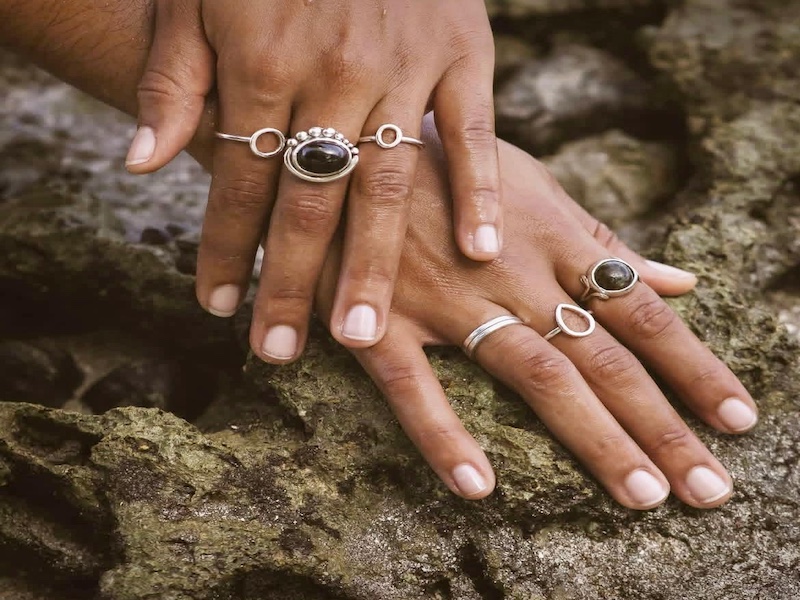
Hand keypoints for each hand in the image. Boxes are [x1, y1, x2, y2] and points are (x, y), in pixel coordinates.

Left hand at [126, 0, 499, 363]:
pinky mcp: (461, 51)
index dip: (223, 248)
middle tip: (282, 352)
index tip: (218, 308)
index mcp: (262, 61)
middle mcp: (332, 73)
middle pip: (308, 201)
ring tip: (366, 338)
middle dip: (291, 283)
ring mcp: (402, 66)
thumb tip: (144, 164)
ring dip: (373, 267)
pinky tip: (483, 252)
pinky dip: (480, 191)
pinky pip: (472, 132)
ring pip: (385, 185)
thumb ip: (173, 81)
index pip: (238, 179)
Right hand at [313, 118, 756, 507]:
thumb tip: (679, 281)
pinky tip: (479, 487)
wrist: (347, 144)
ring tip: (641, 495)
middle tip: (709, 490)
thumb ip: (602, 240)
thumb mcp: (532, 185)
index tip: (738, 419)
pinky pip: (415, 385)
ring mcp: (448, 297)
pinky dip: (444, 436)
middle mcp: (515, 273)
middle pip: (604, 357)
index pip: (640, 313)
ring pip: (534, 373)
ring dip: (592, 437)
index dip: (693, 366)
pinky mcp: (382, 319)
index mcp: (553, 240)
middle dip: (663, 425)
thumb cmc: (450, 164)